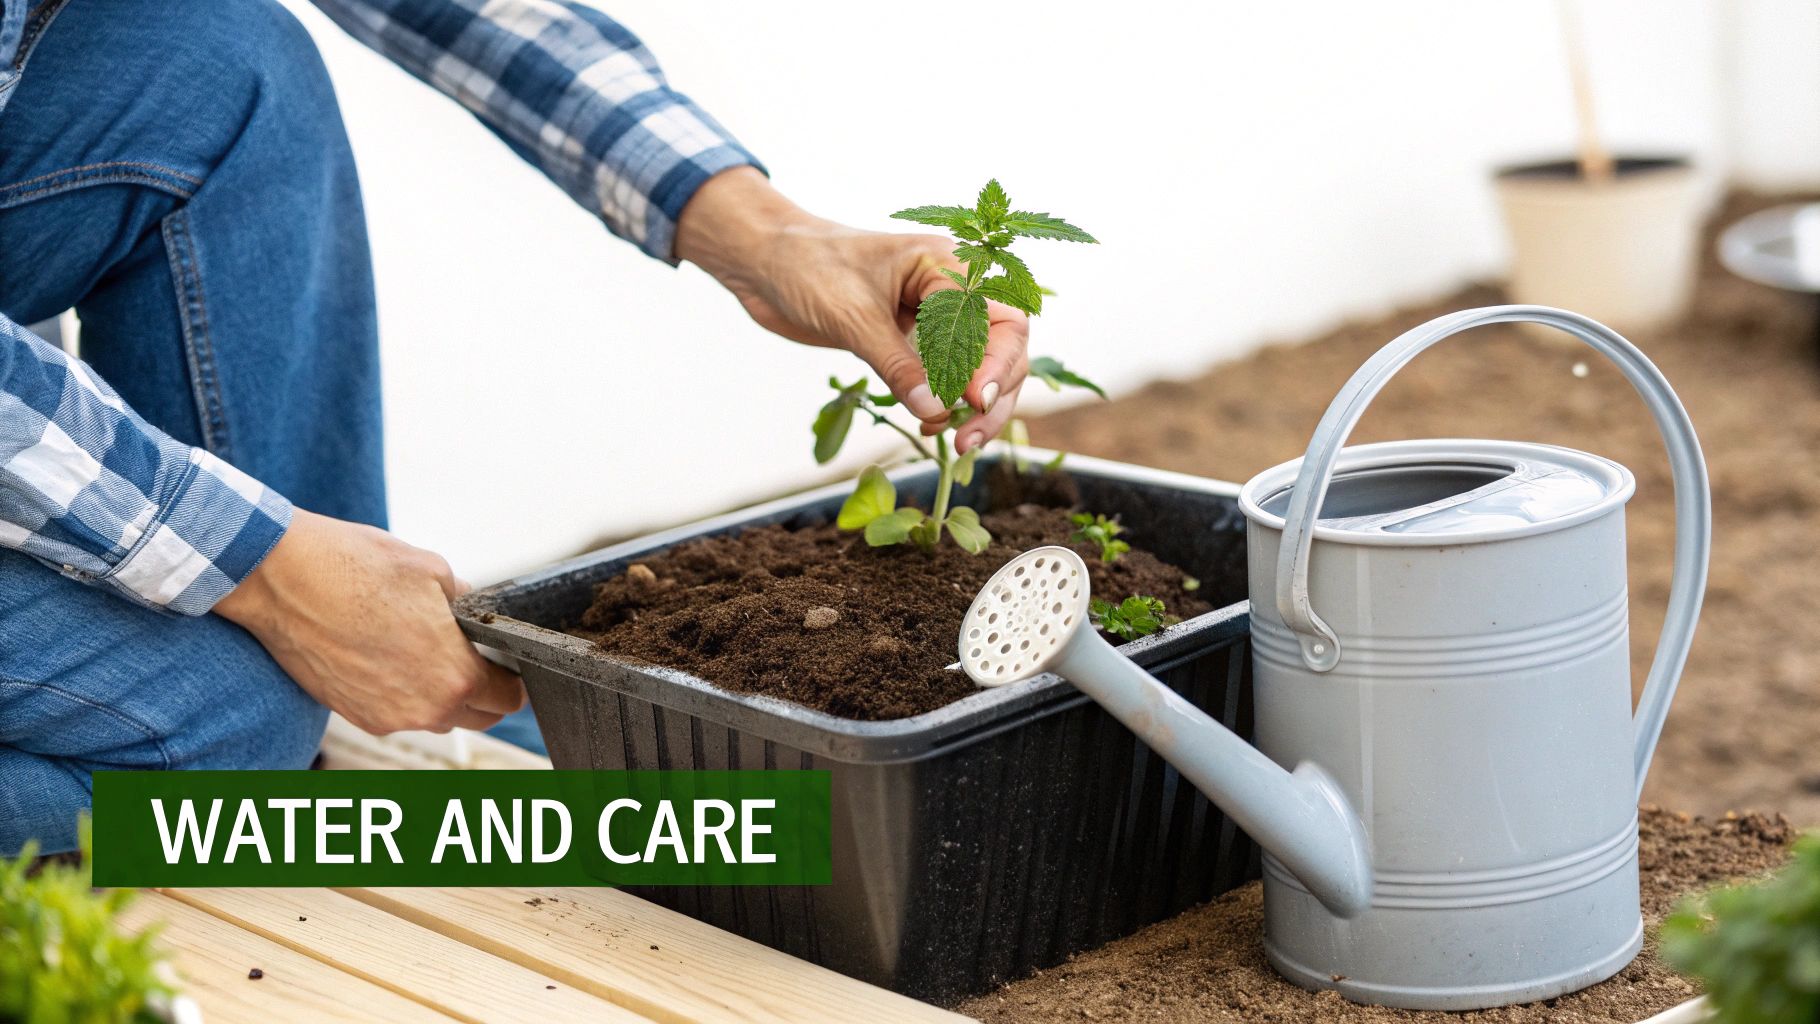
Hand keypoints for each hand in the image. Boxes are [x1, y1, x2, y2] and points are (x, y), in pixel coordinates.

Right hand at [214, 509, 524, 734]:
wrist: (278, 576)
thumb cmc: (352, 566)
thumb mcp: (432, 570)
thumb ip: (465, 601)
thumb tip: (472, 610)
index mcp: (455, 676)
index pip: (509, 697)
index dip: (510, 674)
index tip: (501, 656)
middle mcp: (424, 709)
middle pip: (478, 716)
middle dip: (482, 688)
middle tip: (468, 651)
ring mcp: (385, 717)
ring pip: (437, 718)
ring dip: (441, 693)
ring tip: (423, 649)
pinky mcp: (352, 715)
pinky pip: (397, 714)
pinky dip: (403, 694)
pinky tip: (389, 655)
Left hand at [674, 167, 1028, 451]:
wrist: (763, 261)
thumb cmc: (807, 267)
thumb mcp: (854, 318)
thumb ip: (898, 366)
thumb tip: (938, 412)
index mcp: (947, 266)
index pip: (1001, 318)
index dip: (997, 363)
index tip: (974, 400)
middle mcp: (950, 291)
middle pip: (1003, 348)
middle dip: (993, 395)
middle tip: (968, 437)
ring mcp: (932, 319)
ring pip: (978, 369)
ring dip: (974, 410)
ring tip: (958, 443)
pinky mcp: (910, 343)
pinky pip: (944, 379)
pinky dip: (946, 407)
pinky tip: (931, 426)